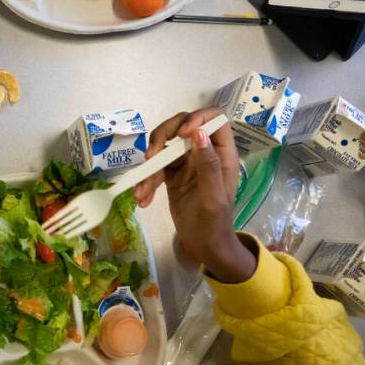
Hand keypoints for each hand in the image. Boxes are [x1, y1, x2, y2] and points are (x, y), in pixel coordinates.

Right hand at [133, 107, 254, 282]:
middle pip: (182, 125)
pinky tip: (143, 198)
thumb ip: (208, 165)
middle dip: (163, 137)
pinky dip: (147, 181)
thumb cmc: (214, 223)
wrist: (203, 246)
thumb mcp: (213, 197)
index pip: (214, 119)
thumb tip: (198, 134)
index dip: (197, 118)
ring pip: (165, 145)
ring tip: (142, 190)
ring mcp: (187, 162)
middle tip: (151, 156)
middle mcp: (205, 152)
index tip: (181, 134)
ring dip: (150, 165)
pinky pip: (156, 167)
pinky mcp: (172, 173)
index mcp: (222, 153)